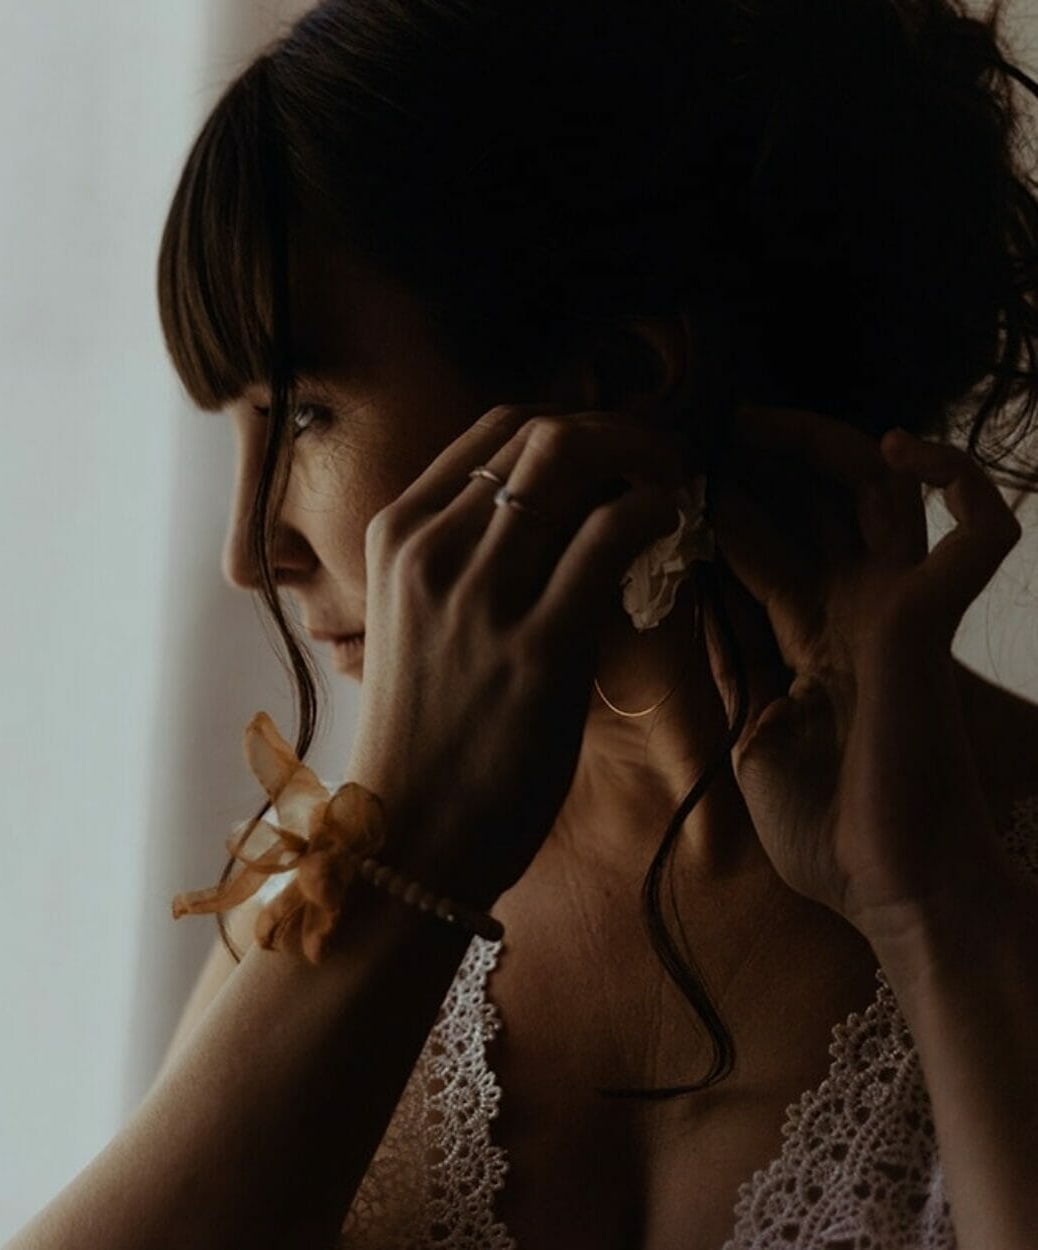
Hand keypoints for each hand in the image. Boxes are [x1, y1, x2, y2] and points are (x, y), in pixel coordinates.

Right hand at [344, 406, 687, 908]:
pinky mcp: (538, 646)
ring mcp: (479, 595)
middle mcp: (430, 549)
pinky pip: (613, 534)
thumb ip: (466, 562)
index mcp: (395, 536)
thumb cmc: (421, 736)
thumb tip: (558, 517)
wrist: (404, 837)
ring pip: (576, 462)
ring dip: (647, 465)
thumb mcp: (414, 622)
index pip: (494, 428)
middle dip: (621, 433)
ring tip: (674, 499)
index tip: (613, 455)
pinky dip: (657, 518)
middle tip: (663, 468)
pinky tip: (672, 544)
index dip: (572, 424)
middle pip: (542, 432)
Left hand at [704, 405, 1022, 937]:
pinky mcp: (929, 622)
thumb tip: (698, 617)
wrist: (888, 888)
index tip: (671, 482)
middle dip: (773, 457)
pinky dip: (961, 485)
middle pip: (825, 504)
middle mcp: (858, 612)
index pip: (766, 550)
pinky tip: (903, 452)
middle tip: (714, 427)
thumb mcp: (754, 737)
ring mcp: (898, 611)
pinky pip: (978, 538)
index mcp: (813, 638)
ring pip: (885, 494)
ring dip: (831, 445)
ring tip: (759, 421)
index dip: (726, 512)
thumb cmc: (828, 829)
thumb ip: (735, 672)